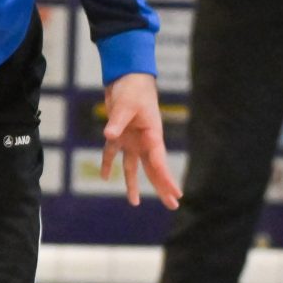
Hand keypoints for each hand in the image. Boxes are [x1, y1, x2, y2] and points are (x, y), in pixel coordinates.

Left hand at [101, 73, 181, 209]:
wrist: (127, 77)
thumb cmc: (132, 89)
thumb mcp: (125, 105)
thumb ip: (117, 122)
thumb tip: (109, 136)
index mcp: (152, 135)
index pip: (160, 162)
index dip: (167, 180)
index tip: (176, 195)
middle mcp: (144, 141)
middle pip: (153, 169)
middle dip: (162, 188)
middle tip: (173, 205)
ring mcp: (132, 140)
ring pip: (134, 167)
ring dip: (133, 184)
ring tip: (134, 203)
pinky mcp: (119, 135)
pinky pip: (113, 154)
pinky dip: (108, 164)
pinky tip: (106, 177)